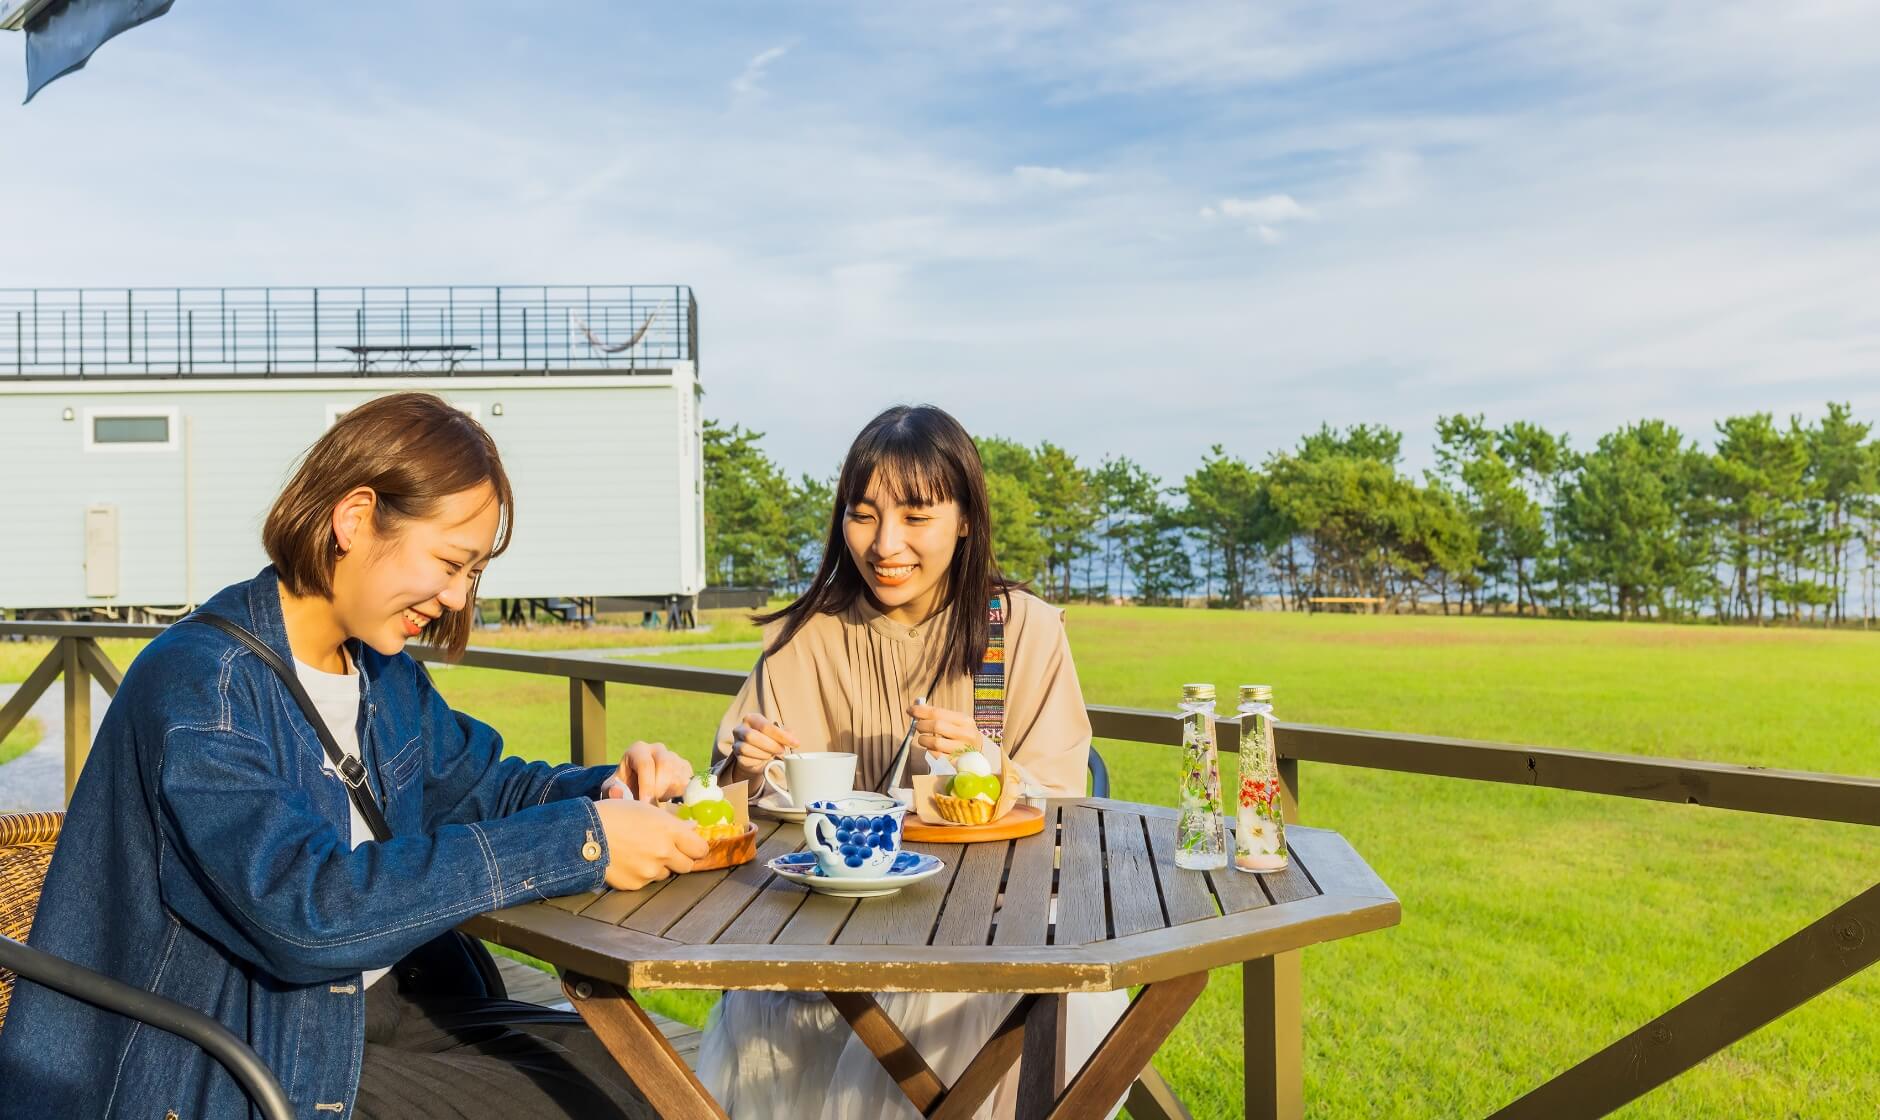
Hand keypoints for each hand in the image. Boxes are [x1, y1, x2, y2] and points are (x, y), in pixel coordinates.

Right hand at [593, 799, 709, 890]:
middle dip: (681, 859)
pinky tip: (627, 861)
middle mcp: (664, 853)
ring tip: (640, 853)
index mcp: (670, 831)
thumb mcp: (646, 810)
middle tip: (667, 851)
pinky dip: (641, 874)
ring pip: (665, 874)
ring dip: (659, 866)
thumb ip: (672, 822)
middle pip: (687, 865)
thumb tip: (692, 827)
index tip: (691, 846)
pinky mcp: (636, 885)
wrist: (583, 835)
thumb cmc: (614, 815)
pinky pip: (646, 881)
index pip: (700, 848)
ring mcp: (650, 871)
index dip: (696, 848)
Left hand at [601, 741, 692, 803]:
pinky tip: (668, 800)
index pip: (645, 764)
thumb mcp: (612, 789)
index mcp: (638, 750)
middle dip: (659, 788)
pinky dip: (679, 794)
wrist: (636, 786)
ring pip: (678, 774)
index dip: (646, 785)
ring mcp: (674, 756)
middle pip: (665, 765)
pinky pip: (688, 781)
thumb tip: (617, 791)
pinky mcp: (685, 767)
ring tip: (658, 802)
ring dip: (669, 793)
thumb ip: (612, 791)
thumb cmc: (623, 787)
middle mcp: (657, 749)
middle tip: (653, 805)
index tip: (645, 803)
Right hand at [729, 713, 798, 782]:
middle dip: (770, 745)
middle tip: (782, 750)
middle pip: (752, 736)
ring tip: (772, 754)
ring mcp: (736, 743)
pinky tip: (764, 760)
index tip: (795, 743)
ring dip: (764, 754)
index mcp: (751, 719)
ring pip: (746, 749)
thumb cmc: (767, 740)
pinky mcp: (737, 757)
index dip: (781, 736)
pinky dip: (758, 761)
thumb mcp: (777, 734)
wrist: (756, 755)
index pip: (765, 726)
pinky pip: (745, 760)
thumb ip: (785, 734)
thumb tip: (791, 737)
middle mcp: (740, 729)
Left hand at [909, 703, 980, 757]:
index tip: (910, 710)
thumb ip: (937, 714)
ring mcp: (962, 750)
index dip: (921, 711)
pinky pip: (936, 756)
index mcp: (965, 720)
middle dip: (922, 725)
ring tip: (923, 738)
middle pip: (936, 726)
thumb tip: (913, 709)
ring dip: (923, 739)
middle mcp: (966, 734)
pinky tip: (931, 748)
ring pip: (935, 742)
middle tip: (918, 726)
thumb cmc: (961, 735)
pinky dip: (929, 751)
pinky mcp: (956, 762)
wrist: (978, 754)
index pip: (938, 712)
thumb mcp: (955, 721)